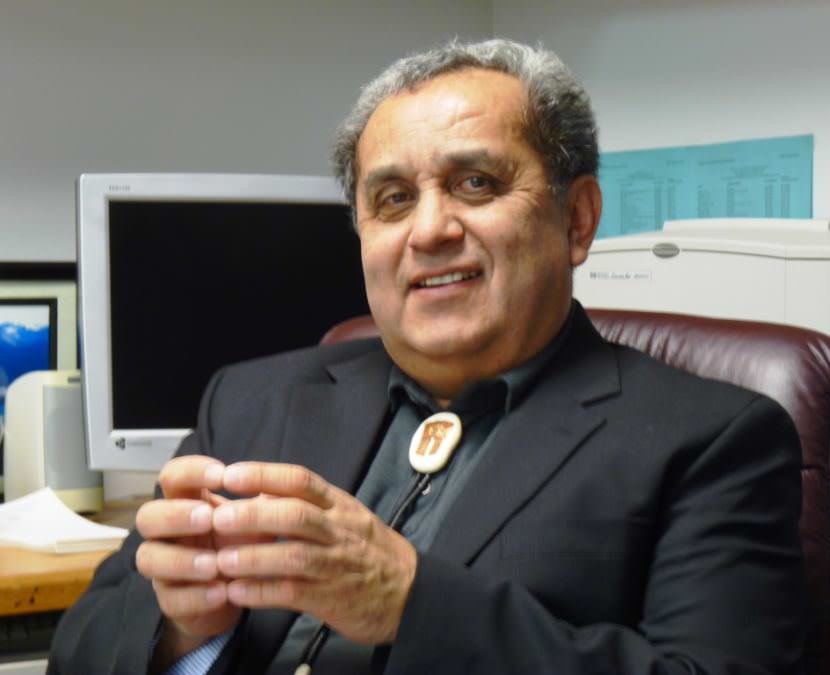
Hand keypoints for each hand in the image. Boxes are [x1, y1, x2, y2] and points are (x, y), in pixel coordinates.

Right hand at [134, 456, 268, 664]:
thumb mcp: (255, 520)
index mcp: (186, 502)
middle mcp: (167, 532)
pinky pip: (170, 599)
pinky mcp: (170, 600)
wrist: (235, 592)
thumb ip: (265, 500)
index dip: (190, 471)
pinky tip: (221, 593)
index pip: (172, 476)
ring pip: (147, 558)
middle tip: (207, 518)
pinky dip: (196, 596)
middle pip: (147, 515)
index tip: (221, 474)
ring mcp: (163, 567)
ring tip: (213, 564)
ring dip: (181, 560)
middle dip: (175, 515)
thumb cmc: (241, 544)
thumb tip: (286, 480)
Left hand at [212, 462, 417, 644]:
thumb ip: (307, 504)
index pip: (301, 480)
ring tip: (220, 560)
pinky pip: (293, 594)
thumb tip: (260, 491)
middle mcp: (337, 530)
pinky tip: (236, 593)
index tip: (229, 474)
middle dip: (253, 515)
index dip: (263, 474)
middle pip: (295, 514)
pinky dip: (262, 593)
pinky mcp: (332, 599)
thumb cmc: (369, 550)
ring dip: (253, 557)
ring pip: (293, 555)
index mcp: (338, 505)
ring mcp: (336, 564)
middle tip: (217, 517)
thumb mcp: (345, 517)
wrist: (410, 591)